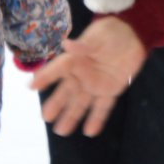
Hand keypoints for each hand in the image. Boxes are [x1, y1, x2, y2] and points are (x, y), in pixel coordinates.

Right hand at [30, 17, 146, 137]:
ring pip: (81, 103)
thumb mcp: (98, 36)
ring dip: (72, 116)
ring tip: (61, 131)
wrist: (133, 35)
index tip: (31, 86)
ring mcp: (96, 84)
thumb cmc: (111, 32)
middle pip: (67, 91)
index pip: (58, 69)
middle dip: (56, 104)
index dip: (45, 77)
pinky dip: (97, 119)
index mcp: (76, 59)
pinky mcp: (110, 90)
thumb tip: (66, 44)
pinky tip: (90, 132)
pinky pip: (103, 107)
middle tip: (45, 117)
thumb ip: (84, 44)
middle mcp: (82, 75)